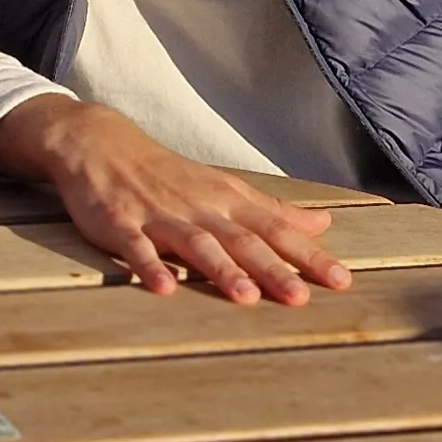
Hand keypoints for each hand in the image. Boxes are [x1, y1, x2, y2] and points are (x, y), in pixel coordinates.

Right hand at [0, 96, 349, 306]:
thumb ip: (273, 211)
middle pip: (242, 240)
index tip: (341, 281)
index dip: (308, 256)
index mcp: (227, 201)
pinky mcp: (119, 223)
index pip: (276, 230)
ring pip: (196, 244)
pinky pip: (136, 247)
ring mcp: (159, 215)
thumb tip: (323, 223)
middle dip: (272, 269)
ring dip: (220, 269)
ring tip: (244, 298)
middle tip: (301, 298)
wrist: (101, 143)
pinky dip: (148, 266)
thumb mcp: (226, 188)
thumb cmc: (168, 174)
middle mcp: (199, 208)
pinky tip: (163, 287)